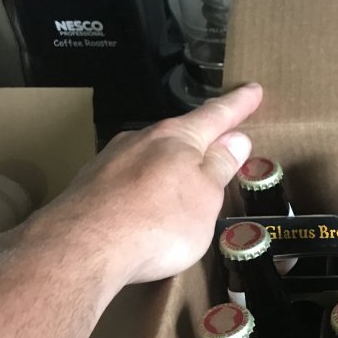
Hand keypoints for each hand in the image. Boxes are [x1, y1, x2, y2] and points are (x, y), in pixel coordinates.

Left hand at [45, 83, 263, 287]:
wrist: (84, 247)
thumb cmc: (157, 222)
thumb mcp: (206, 197)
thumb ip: (219, 167)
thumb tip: (236, 139)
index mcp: (177, 138)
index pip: (216, 115)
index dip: (237, 105)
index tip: (252, 90)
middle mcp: (142, 140)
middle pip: (180, 136)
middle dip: (201, 142)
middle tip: (221, 147)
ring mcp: (111, 160)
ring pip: (151, 158)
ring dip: (170, 169)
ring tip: (183, 191)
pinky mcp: (90, 186)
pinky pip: (128, 181)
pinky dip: (145, 190)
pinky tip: (146, 210)